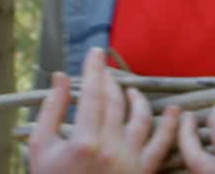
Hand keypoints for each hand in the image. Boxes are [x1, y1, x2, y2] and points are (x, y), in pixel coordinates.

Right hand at [29, 47, 180, 173]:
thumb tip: (60, 76)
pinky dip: (172, 125)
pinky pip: (163, 144)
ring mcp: (131, 160)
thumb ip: (50, 110)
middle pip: (115, 102)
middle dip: (110, 82)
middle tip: (106, 72)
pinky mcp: (145, 171)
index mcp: (83, 141)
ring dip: (138, 99)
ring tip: (131, 92)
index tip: (96, 52)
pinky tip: (174, 111)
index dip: (94, 70)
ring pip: (142, 117)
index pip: (92, 94)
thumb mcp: (40, 148)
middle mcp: (111, 148)